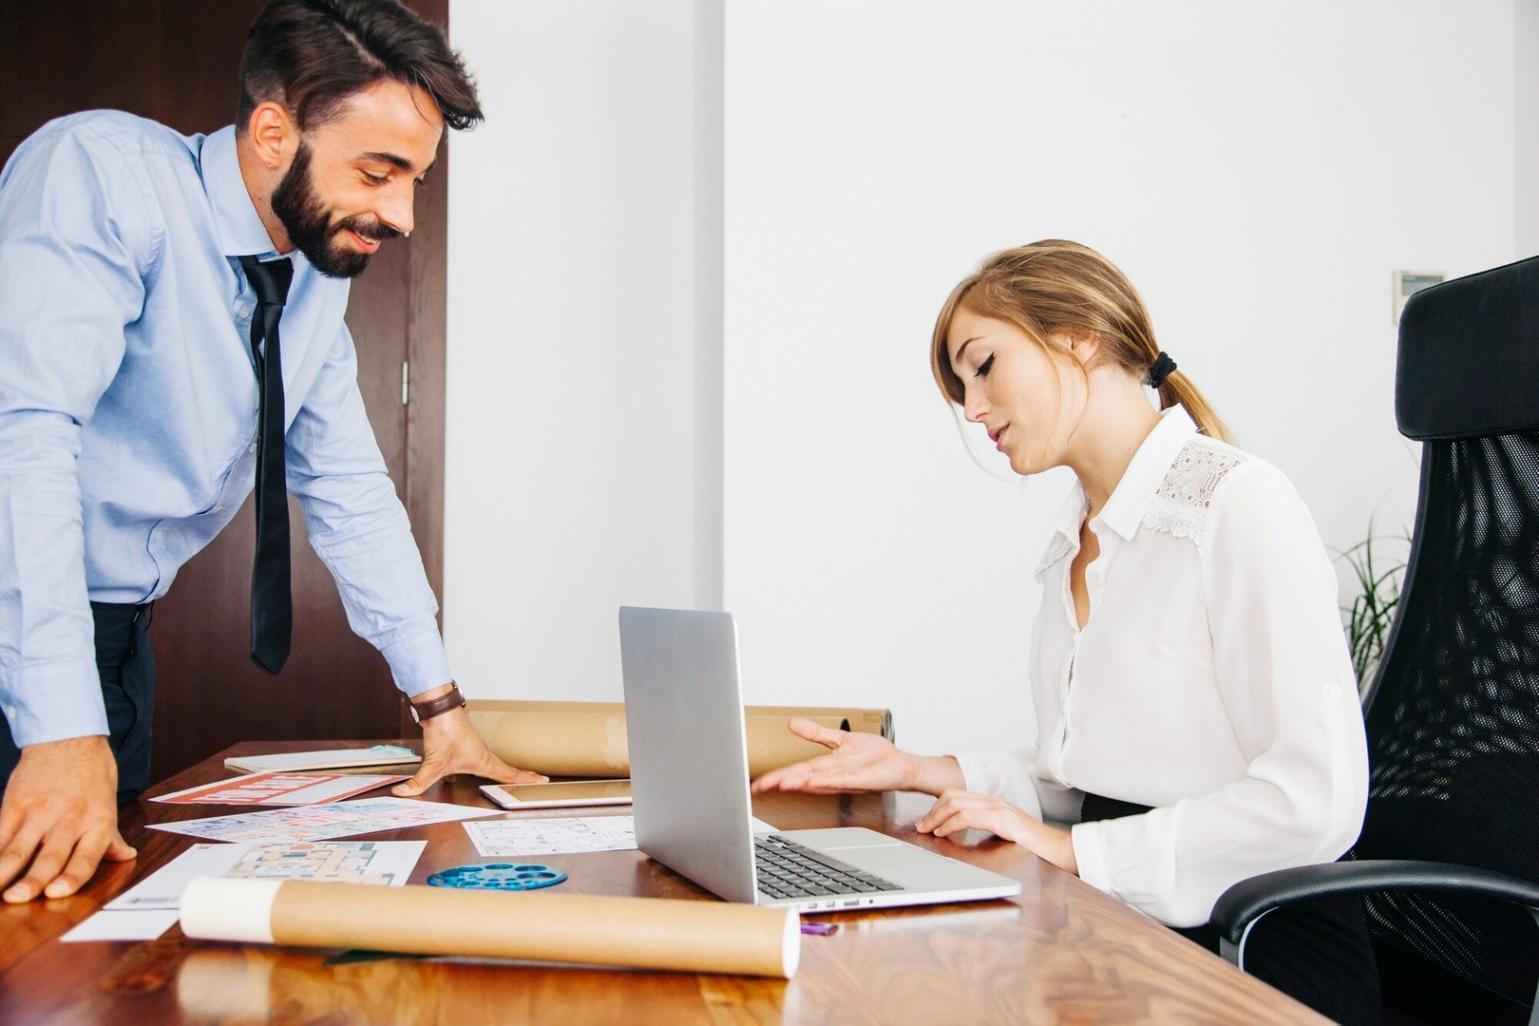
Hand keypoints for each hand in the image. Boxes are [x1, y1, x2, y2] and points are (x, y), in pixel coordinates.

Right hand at [0, 736, 136, 902]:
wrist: (68, 736)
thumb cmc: (92, 772)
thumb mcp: (109, 803)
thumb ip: (111, 836)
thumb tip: (125, 857)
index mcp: (98, 821)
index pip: (87, 855)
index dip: (72, 876)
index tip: (56, 892)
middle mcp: (70, 817)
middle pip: (50, 855)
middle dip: (33, 880)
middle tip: (17, 899)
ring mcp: (39, 810)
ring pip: (19, 847)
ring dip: (3, 872)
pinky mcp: (15, 803)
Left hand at [392, 701, 545, 797]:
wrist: (439, 710)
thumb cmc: (445, 731)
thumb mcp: (433, 763)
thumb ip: (418, 782)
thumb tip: (403, 794)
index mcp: (483, 761)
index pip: (509, 774)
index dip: (526, 778)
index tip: (542, 780)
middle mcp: (483, 755)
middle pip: (507, 769)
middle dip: (522, 776)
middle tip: (538, 780)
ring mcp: (475, 750)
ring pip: (494, 764)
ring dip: (507, 771)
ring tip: (516, 779)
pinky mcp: (464, 746)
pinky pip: (481, 760)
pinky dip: (487, 767)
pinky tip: (475, 773)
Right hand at [751, 718, 961, 795]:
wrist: (899, 765)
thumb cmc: (874, 756)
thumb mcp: (839, 740)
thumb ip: (816, 733)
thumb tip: (793, 724)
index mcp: (825, 765)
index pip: (796, 770)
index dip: (776, 776)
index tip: (757, 784)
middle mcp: (832, 774)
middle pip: (802, 777)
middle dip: (781, 781)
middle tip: (760, 787)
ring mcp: (846, 778)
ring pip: (818, 780)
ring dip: (800, 782)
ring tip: (781, 783)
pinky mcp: (861, 779)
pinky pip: (841, 780)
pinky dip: (827, 781)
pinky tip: (813, 781)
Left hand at [915, 789, 1077, 873]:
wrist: (1057, 849)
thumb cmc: (1031, 847)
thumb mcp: (1001, 834)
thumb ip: (983, 829)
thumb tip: (957, 834)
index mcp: (993, 803)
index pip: (957, 795)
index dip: (937, 807)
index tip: (926, 821)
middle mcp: (993, 801)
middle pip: (952, 795)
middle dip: (932, 810)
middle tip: (921, 826)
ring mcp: (998, 808)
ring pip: (956, 802)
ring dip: (936, 816)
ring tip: (928, 829)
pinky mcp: (1002, 819)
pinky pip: (968, 816)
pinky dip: (950, 824)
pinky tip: (943, 833)